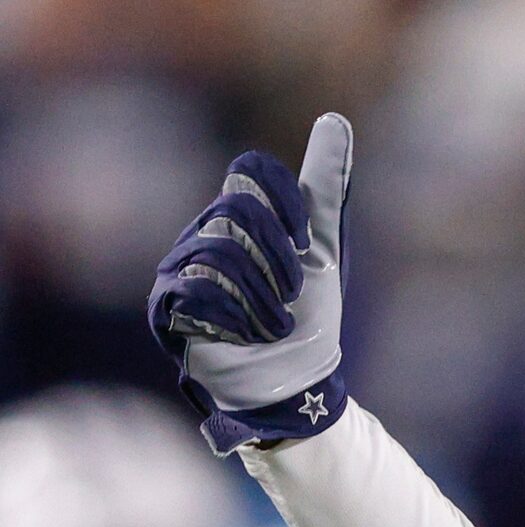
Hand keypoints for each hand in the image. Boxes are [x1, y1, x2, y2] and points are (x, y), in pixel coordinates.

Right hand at [147, 113, 353, 454]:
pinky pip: (197, 289)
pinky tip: (247, 335)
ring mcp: (179, 270)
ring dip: (264, 296)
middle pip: (237, 210)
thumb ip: (324, 187)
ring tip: (275, 324)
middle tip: (293, 293)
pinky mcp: (167, 308)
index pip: (250, 172)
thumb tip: (334, 120)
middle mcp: (202, 234)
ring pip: (219, 251)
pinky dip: (237, 315)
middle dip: (279, 257)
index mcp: (238, 217)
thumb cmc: (307, 319)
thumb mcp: (321, 249)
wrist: (294, 384)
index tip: (306, 239)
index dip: (285, 201)